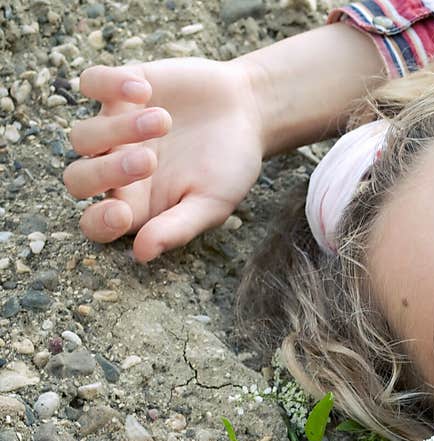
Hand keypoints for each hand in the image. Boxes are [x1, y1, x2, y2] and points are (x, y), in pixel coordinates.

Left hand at [64, 58, 264, 261]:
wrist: (246, 114)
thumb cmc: (229, 168)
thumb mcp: (211, 204)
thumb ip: (178, 228)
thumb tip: (141, 254)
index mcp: (137, 206)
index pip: (96, 224)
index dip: (98, 223)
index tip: (122, 215)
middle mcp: (116, 170)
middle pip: (78, 180)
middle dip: (106, 173)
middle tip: (149, 162)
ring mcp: (114, 129)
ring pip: (82, 136)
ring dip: (118, 129)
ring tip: (164, 121)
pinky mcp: (119, 90)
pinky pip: (90, 84)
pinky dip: (108, 84)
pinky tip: (145, 90)